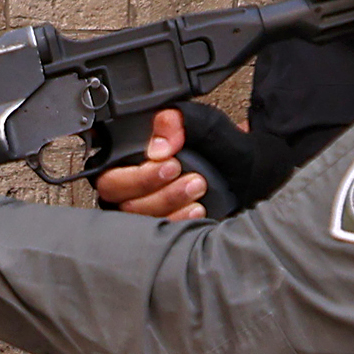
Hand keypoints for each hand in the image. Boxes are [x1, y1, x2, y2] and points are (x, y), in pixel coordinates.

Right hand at [85, 106, 217, 223]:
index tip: (168, 162)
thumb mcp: (202, 125)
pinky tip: (197, 208)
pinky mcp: (163, 225)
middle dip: (151, 188)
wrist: (244, 168)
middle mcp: (132, 187)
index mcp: (130, 158)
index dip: (135, 174)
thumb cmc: (218, 147)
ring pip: (139, 217)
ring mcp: (146, 209)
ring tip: (197, 186)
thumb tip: (160, 145)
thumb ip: (177, 122)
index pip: (109, 174)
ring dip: (169, 202)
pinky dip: (179, 220)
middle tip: (181, 174)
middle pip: (120, 199)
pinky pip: (159, 231)